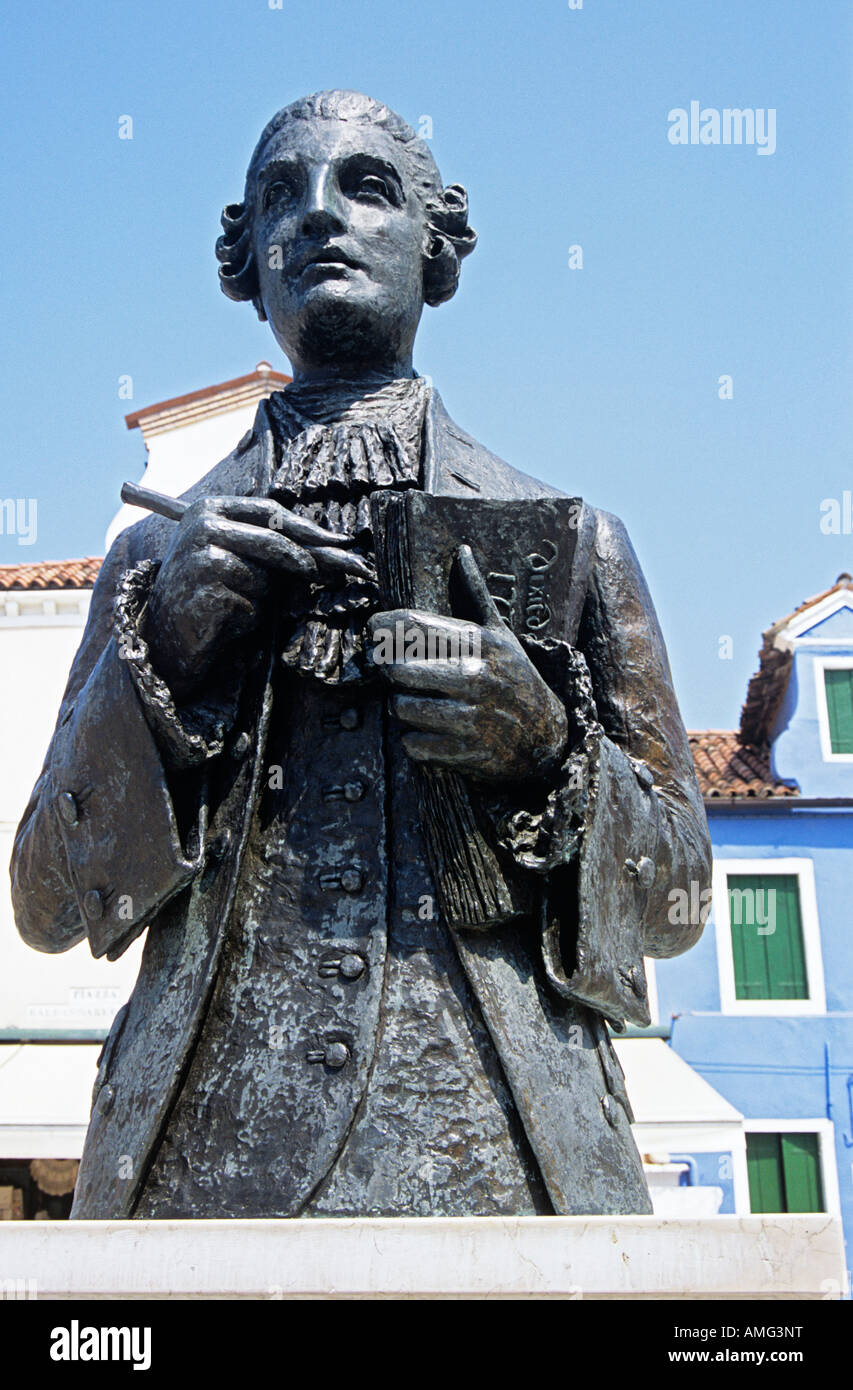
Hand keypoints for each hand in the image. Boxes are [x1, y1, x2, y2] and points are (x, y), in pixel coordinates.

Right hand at [144, 496, 367, 701]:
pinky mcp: (206, 589)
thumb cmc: (206, 595)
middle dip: (307, 561)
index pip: (270, 511)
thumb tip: (331, 549)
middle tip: (335, 575)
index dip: (306, 528)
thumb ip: (271, 548)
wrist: (164, 636)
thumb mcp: (236, 559)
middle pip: (274, 540)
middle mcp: (203, 526)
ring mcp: (203, 556)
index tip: (338, 541)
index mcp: (210, 509)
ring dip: (262, 598)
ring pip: (265, 577)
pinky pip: (252, 604)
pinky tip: (226, 620)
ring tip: (236, 604)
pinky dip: (249, 617)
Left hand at [366, 546, 567, 781]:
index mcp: (478, 643)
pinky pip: (413, 743)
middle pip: (397, 668)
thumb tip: (462, 551)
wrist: (547, 736)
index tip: (375, 631)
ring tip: (419, 701)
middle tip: (399, 672)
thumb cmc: (515, 677)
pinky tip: (432, 730)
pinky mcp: (464, 751)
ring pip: (401, 707)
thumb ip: (475, 592)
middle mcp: (474, 676)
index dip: (382, 626)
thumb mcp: (501, 633)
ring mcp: (469, 716)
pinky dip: (415, 740)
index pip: (411, 625)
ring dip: (403, 707)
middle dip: (392, 671)